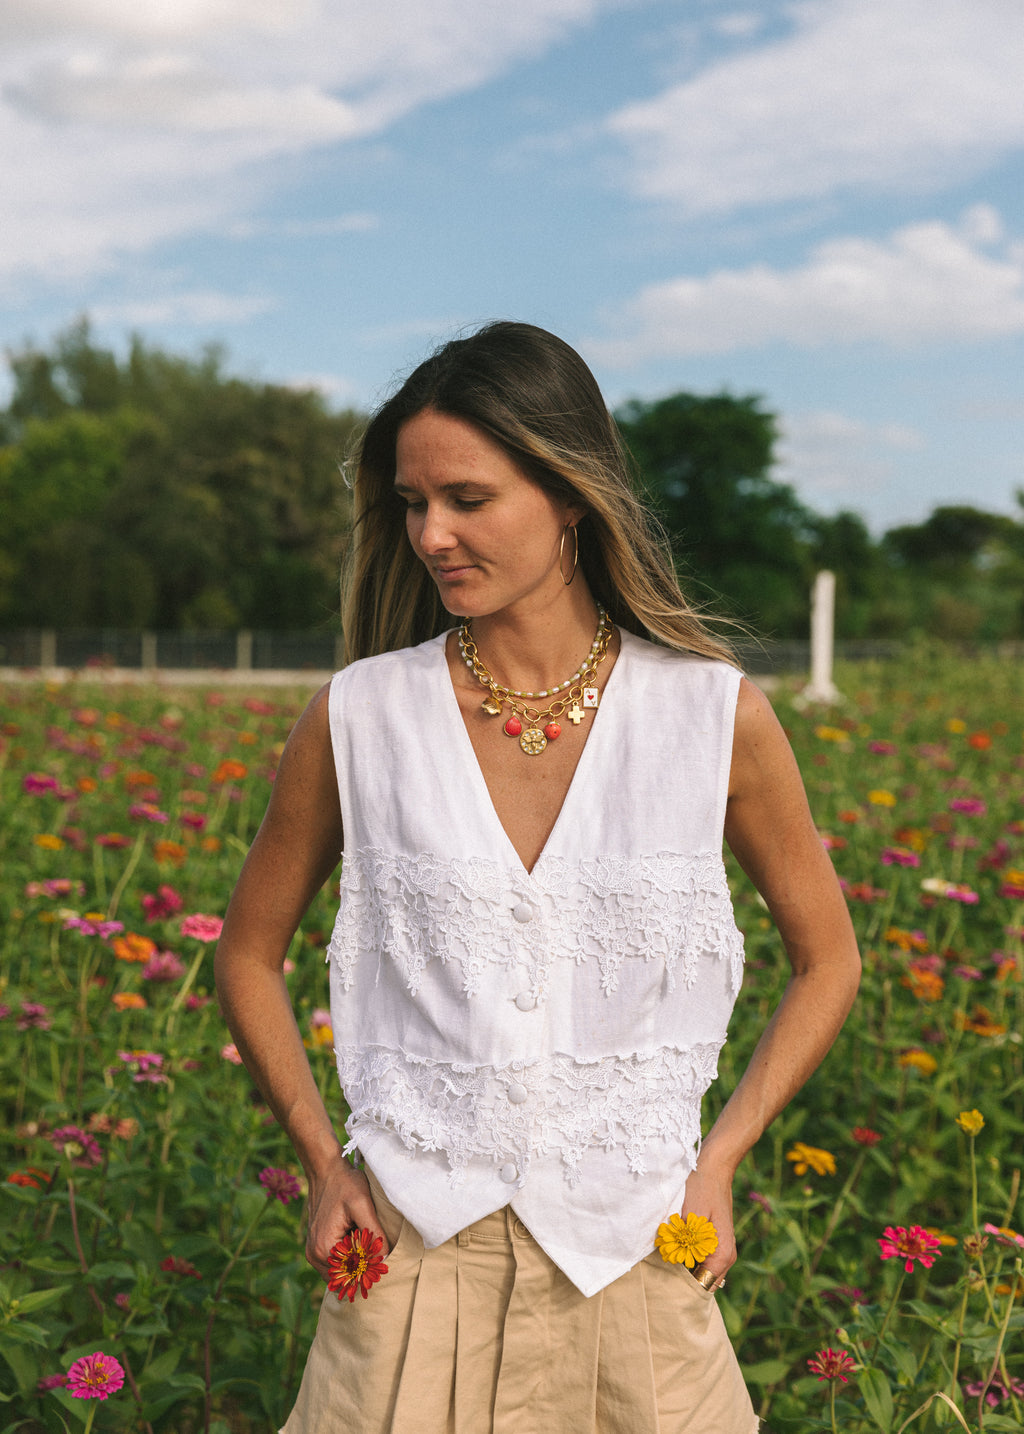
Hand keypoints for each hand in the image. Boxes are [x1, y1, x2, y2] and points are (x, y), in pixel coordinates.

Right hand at [304, 1159, 386, 1280]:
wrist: (325, 1169)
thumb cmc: (345, 1183)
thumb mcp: (362, 1205)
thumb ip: (374, 1233)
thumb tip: (384, 1259)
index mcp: (324, 1249)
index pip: (350, 1276)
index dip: (368, 1272)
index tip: (382, 1262)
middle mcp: (314, 1255)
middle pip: (343, 1277)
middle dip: (361, 1269)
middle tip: (378, 1253)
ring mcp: (313, 1251)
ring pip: (339, 1270)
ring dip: (354, 1263)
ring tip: (368, 1245)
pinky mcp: (316, 1244)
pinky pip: (333, 1261)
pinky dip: (347, 1256)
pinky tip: (357, 1240)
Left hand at [679, 1160, 735, 1288]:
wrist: (714, 1167)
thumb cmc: (702, 1187)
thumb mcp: (691, 1215)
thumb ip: (687, 1243)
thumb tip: (678, 1264)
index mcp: (722, 1254)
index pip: (703, 1286)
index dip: (684, 1283)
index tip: (667, 1272)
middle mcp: (726, 1256)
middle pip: (703, 1281)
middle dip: (682, 1275)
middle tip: (665, 1258)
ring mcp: (722, 1249)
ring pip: (701, 1269)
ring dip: (684, 1263)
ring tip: (669, 1248)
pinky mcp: (715, 1241)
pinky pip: (701, 1258)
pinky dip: (688, 1254)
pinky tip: (675, 1242)